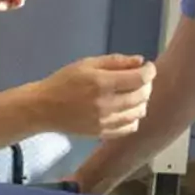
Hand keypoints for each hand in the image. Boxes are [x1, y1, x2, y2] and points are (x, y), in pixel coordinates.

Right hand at [34, 54, 155, 139]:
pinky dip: (133, 117)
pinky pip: (130, 127)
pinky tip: (126, 109)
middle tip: (140, 78)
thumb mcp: (87, 64)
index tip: (148, 67)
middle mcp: (107, 104)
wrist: (44, 108)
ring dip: (142, 101)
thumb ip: (115, 61)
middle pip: (143, 96)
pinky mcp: (103, 134)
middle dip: (147, 84)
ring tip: (133, 93)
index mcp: (102, 83)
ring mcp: (106, 122)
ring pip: (139, 112)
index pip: (139, 79)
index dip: (150, 71)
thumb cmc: (64, 81)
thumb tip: (140, 61)